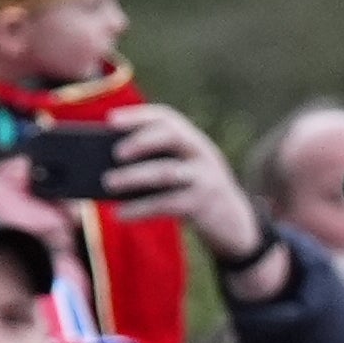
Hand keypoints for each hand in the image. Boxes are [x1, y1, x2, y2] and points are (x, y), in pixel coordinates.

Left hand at [105, 103, 287, 293]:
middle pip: (171, 136)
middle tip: (113, 153)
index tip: (110, 120)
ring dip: (133, 177)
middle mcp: (202, 153)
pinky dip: (140, 209)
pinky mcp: (203, 206)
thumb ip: (158, 162)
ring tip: (107, 183)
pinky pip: (167, 204)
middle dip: (141, 141)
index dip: (138, 116)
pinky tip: (121, 214)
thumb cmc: (196, 194)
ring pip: (166, 173)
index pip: (167, 118)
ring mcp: (205, 179)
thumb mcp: (184, 171)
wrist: (236, 226)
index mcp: (194, 140)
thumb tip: (109, 166)